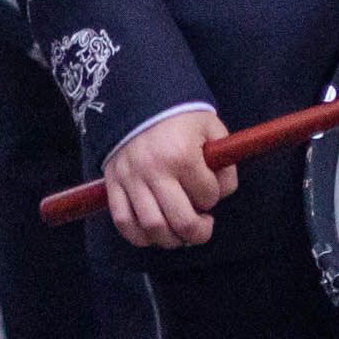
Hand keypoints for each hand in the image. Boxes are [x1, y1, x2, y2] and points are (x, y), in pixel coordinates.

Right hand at [101, 108, 233, 248]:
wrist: (137, 98)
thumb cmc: (180, 116)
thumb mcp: (211, 128)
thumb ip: (225, 163)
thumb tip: (221, 194)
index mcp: (182, 155)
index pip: (208, 195)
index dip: (214, 196)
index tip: (210, 186)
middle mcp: (154, 170)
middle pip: (181, 221)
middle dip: (199, 232)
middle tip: (203, 226)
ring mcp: (131, 179)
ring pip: (151, 227)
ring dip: (171, 239)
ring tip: (180, 232)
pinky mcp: (113, 183)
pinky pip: (123, 221)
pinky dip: (138, 236)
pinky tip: (152, 234)